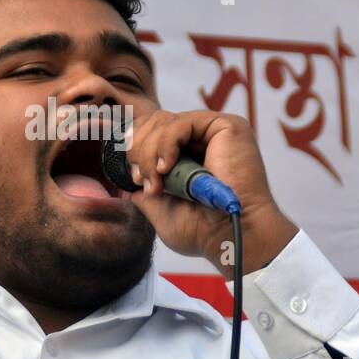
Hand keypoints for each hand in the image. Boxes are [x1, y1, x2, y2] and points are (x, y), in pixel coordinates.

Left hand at [122, 109, 298, 276]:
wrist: (231, 236)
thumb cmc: (202, 230)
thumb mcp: (161, 210)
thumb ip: (144, 191)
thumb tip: (127, 183)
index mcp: (188, 154)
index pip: (151, 132)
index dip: (134, 148)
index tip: (135, 178)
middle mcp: (202, 138)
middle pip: (154, 121)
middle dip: (138, 150)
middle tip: (142, 180)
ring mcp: (213, 131)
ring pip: (163, 121)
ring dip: (149, 152)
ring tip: (157, 181)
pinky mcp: (225, 126)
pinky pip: (181, 123)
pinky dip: (165, 145)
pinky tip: (166, 168)